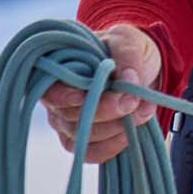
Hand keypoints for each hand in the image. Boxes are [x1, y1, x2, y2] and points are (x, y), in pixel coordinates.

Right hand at [38, 23, 163, 163]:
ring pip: (84, 136)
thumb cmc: (125, 49)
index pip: (48, 90)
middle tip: (134, 99)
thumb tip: (129, 80)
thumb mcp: (129, 41)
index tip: (85, 96)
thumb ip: (127, 57)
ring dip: (117, 126)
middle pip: (71, 116)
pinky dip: (113, 146)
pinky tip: (131, 132)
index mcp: (60, 69)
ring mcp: (69, 121)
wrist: (142, 68)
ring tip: (143, 108)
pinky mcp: (85, 139)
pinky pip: (92, 152)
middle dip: (106, 110)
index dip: (63, 97)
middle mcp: (58, 99)